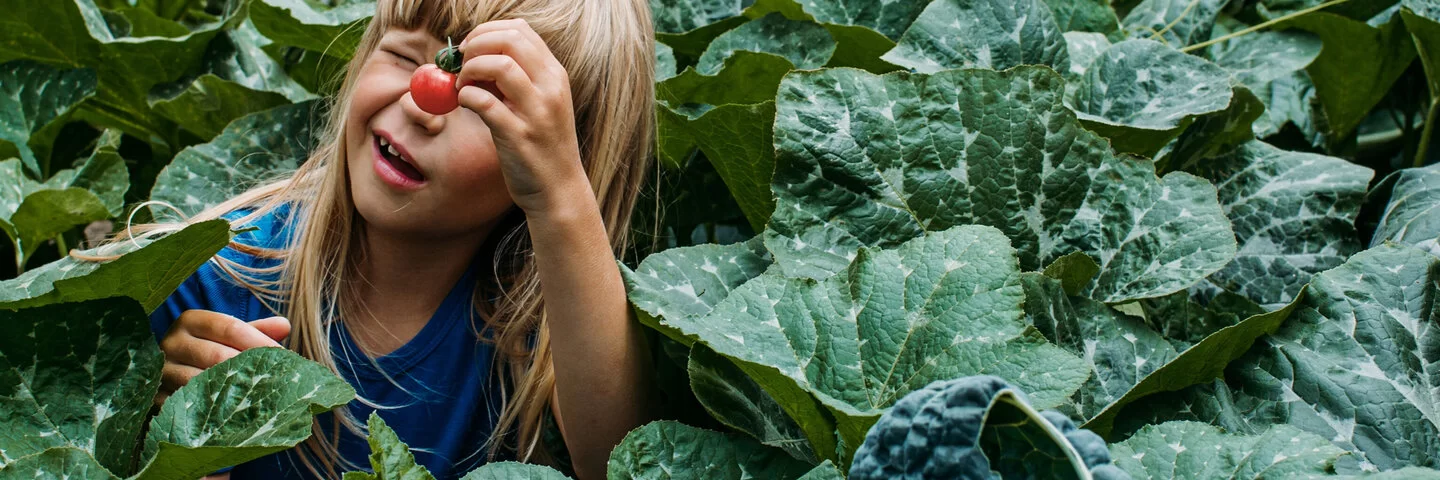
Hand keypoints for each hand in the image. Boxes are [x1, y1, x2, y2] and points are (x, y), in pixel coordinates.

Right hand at [156, 311, 289, 404]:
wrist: (165, 377)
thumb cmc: (206, 351)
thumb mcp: (227, 336)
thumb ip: (254, 330)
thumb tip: (284, 325)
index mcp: (190, 321)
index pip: (229, 327)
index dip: (259, 341)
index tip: (283, 355)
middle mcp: (171, 343)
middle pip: (217, 355)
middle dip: (250, 367)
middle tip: (279, 379)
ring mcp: (161, 372)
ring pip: (203, 383)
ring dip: (235, 391)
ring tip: (263, 397)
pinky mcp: (157, 399)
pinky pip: (190, 406)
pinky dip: (216, 410)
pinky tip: (238, 414)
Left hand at [456, 19, 586, 215]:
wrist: (558, 190)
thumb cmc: (542, 146)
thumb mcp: (538, 104)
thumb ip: (515, 79)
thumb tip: (474, 57)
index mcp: (555, 75)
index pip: (520, 30)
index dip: (487, 32)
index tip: (470, 48)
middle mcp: (551, 88)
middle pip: (510, 40)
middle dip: (476, 45)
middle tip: (461, 64)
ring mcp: (537, 111)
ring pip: (500, 64)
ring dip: (471, 68)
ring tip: (462, 84)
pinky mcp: (519, 135)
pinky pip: (485, 102)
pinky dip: (467, 96)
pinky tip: (464, 102)